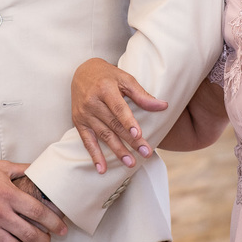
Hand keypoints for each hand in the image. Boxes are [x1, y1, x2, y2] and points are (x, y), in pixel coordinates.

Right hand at [72, 58, 166, 173]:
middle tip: (145, 153)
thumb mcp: (125, 79)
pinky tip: (102, 169)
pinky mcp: (78, 122)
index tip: (138, 135)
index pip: (118, 108)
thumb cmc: (108, 76)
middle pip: (113, 124)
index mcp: (105, 88)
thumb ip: (142, 94)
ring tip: (130, 163)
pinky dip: (94, 156)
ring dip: (117, 151)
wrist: (81, 72)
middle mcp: (92, 101)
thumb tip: (163, 106)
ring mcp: (84, 113)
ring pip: (103, 135)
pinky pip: (87, 141)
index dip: (128, 122)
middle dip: (130, 141)